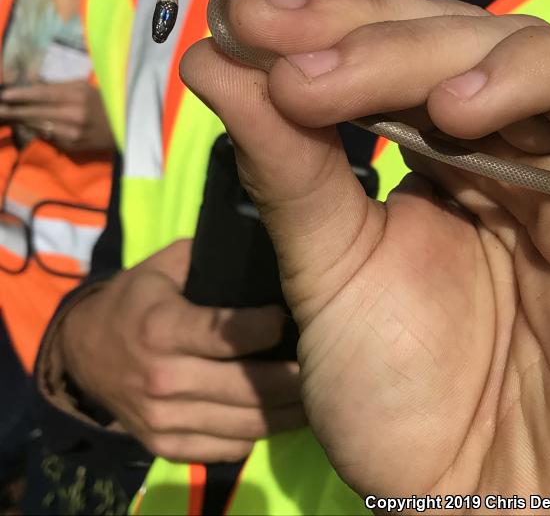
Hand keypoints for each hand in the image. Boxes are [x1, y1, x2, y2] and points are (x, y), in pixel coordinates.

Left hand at [0, 80, 113, 151]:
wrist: (123, 127)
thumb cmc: (102, 101)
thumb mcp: (83, 87)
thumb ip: (58, 86)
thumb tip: (32, 86)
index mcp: (77, 95)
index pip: (43, 94)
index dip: (22, 95)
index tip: (6, 96)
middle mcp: (73, 114)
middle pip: (36, 112)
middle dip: (15, 110)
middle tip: (1, 109)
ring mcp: (72, 132)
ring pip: (39, 126)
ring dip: (24, 121)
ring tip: (10, 116)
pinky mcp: (72, 146)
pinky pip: (48, 137)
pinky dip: (39, 131)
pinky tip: (32, 126)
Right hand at [59, 239, 304, 462]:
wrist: (83, 352)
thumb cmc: (133, 301)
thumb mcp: (162, 266)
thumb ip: (207, 258)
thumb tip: (262, 247)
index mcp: (162, 328)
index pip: (228, 336)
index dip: (267, 328)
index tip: (291, 318)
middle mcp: (162, 378)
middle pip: (245, 388)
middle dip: (290, 378)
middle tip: (321, 363)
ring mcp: (162, 419)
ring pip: (242, 425)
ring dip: (285, 414)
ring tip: (313, 395)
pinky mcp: (164, 445)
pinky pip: (224, 449)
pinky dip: (256, 436)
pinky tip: (281, 418)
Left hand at [180, 0, 549, 501]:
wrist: (481, 503)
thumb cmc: (405, 400)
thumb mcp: (328, 268)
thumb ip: (287, 166)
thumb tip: (213, 63)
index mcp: (441, 162)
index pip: (393, 57)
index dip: (327, 28)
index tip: (245, 21)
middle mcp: (507, 149)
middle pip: (449, 40)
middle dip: (357, 28)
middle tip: (268, 29)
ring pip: (518, 51)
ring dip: (419, 49)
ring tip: (328, 77)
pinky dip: (525, 81)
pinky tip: (449, 107)